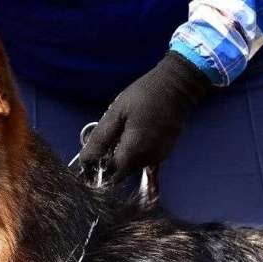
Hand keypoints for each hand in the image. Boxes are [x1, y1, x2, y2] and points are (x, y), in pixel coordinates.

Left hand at [80, 51, 211, 182]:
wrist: (177, 85)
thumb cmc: (144, 95)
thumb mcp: (116, 113)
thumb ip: (100, 139)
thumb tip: (85, 161)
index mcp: (134, 152)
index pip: (111, 176)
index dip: (99, 172)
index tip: (91, 161)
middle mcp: (148, 160)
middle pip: (122, 173)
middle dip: (110, 164)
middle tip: (104, 143)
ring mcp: (159, 157)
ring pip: (133, 168)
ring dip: (122, 158)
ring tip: (119, 136)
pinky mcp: (165, 152)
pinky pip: (144, 160)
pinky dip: (135, 154)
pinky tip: (132, 136)